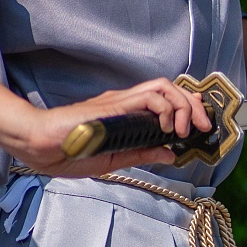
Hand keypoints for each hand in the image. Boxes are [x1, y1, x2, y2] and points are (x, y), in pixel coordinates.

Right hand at [7, 74, 216, 177]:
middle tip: (204, 127)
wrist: (42, 147)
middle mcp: (125, 103)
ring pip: (164, 87)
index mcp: (124, 115)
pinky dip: (166, 109)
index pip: (163, 100)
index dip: (187, 107)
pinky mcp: (116, 104)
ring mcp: (120, 101)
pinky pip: (150, 97)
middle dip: (194, 105)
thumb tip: (171, 154)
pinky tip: (167, 128)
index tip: (199, 125)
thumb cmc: (68, 153)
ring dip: (184, 105)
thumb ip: (142, 153)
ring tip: (187, 129)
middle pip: (170, 89)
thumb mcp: (114, 160)